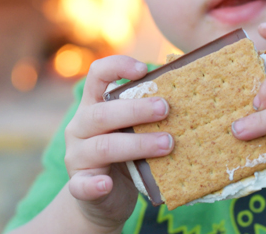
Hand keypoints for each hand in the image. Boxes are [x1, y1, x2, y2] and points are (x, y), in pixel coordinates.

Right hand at [63, 56, 173, 230]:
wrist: (104, 200)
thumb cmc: (126, 156)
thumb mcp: (133, 130)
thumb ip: (147, 115)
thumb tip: (188, 93)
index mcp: (93, 105)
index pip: (97, 74)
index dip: (117, 67)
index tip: (144, 70)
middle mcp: (79, 127)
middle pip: (102, 113)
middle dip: (136, 109)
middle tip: (165, 109)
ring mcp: (77, 157)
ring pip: (103, 147)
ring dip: (137, 144)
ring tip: (167, 144)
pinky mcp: (79, 185)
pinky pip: (82, 185)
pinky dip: (94, 185)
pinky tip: (107, 184)